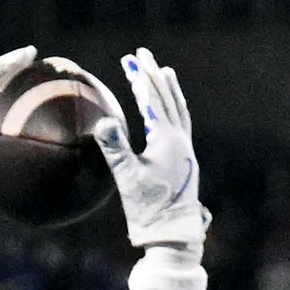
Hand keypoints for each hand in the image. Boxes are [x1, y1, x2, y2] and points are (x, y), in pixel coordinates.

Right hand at [69, 47, 205, 289]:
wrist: (174, 235)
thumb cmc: (148, 208)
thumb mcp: (127, 177)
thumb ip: (115, 148)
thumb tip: (103, 122)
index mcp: (166, 139)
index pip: (151, 100)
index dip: (138, 78)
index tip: (129, 59)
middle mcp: (180, 140)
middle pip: (167, 98)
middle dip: (153, 74)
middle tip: (143, 54)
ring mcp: (185, 150)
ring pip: (179, 110)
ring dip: (170, 89)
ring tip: (165, 72)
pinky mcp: (186, 162)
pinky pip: (182, 125)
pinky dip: (176, 110)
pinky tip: (172, 111)